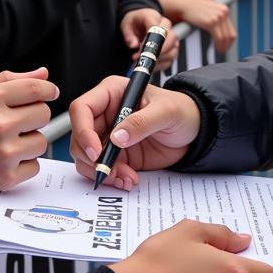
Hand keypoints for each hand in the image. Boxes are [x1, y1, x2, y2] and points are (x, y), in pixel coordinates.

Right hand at [0, 68, 57, 204]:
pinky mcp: (6, 177)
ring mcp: (4, 152)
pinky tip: (5, 160)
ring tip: (7, 143)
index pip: (36, 89)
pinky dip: (24, 165)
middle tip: (16, 122)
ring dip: (29, 142)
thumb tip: (43, 73)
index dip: (48, 89)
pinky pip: (35, 166)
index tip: (49, 93)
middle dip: (34, 116)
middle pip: (44, 114)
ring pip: (41, 142)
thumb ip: (9, 79)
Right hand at [69, 75, 200, 188]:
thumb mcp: (166, 112)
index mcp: (112, 93)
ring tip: (125, 178)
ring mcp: (108, 135)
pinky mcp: (115, 154)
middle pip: (79, 136)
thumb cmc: (182, 110)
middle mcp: (105, 114)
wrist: (193, 131)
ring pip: (86, 157)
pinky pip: (101, 169)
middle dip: (91, 158)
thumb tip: (117, 137)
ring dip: (102, 171)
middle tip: (110, 170)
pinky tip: (128, 180)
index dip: (83, 131)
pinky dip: (111, 178)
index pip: (82, 109)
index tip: (96, 152)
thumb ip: (142, 122)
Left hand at [120, 9, 178, 68]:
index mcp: (154, 16)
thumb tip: (133, 45)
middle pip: (171, 39)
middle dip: (158, 51)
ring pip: (173, 51)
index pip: (157, 28)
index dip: (149, 41)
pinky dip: (159, 65)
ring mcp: (171, 38)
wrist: (139, 23)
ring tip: (144, 62)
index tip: (140, 49)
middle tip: (143, 57)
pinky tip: (149, 65)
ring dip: (158, 60)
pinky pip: (170, 60)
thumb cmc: (134, 23)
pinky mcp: (172, 49)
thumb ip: (128, 34)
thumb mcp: (126, 24)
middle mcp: (166, 26)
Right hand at [177, 0, 235, 54]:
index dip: (230, 41)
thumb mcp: (209, 11)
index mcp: (224, 10)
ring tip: (219, 51)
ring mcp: (218, 17)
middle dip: (227, 46)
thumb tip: (221, 33)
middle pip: (230, 35)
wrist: (184, 5)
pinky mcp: (211, 22)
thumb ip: (217, 19)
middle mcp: (224, 12)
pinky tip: (215, 48)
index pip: (232, 30)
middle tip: (222, 52)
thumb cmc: (194, 10)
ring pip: (225, 38)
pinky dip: (218, 45)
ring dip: (223, 47)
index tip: (226, 47)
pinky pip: (219, 38)